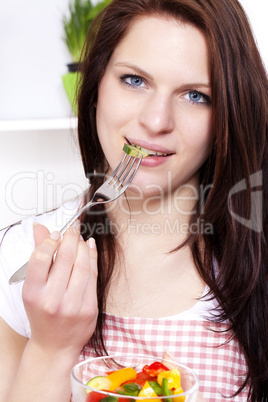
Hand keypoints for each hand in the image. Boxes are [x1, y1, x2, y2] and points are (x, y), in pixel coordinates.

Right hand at [22, 223, 97, 358]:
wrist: (54, 345)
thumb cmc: (42, 313)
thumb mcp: (33, 287)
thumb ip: (39, 255)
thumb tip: (40, 228)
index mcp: (33, 293)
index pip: (40, 258)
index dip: (50, 241)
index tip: (56, 234)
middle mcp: (52, 300)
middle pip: (65, 258)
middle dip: (70, 238)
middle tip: (72, 230)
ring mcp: (73, 305)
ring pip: (82, 265)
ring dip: (83, 246)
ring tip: (80, 239)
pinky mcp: (89, 308)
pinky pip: (93, 276)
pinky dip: (92, 258)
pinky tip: (90, 249)